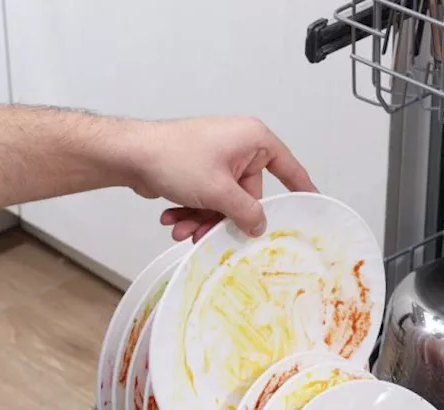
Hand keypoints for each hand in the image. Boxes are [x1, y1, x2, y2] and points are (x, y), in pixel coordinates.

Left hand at [126, 117, 317, 242]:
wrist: (130, 154)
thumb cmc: (174, 158)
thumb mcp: (218, 191)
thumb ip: (245, 212)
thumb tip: (260, 226)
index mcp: (253, 139)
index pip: (288, 166)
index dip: (301, 187)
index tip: (313, 203)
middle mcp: (238, 145)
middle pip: (247, 195)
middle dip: (223, 218)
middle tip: (205, 235)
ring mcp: (217, 157)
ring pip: (222, 201)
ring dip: (202, 219)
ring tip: (181, 230)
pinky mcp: (198, 169)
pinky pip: (205, 197)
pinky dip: (190, 211)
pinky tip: (171, 219)